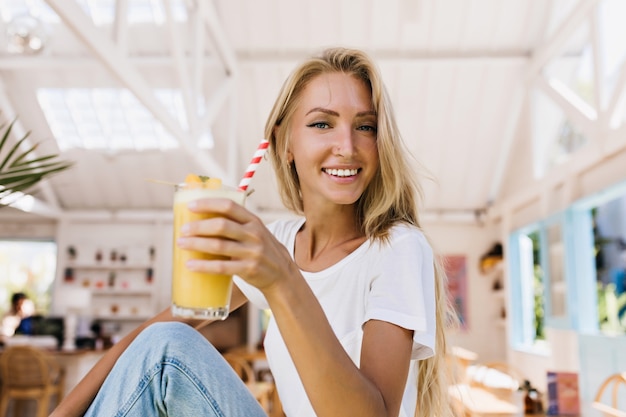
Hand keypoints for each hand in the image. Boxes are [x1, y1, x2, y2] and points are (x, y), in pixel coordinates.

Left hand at [176, 197, 296, 292]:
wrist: (282, 274)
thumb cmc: (261, 250)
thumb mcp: (255, 232)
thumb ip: (237, 224)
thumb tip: (203, 218)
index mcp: (253, 221)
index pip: (229, 206)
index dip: (208, 204)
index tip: (191, 206)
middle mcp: (253, 234)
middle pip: (221, 226)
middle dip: (198, 226)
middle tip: (183, 229)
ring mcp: (252, 252)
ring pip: (218, 246)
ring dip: (196, 244)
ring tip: (181, 243)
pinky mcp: (248, 269)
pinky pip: (221, 267)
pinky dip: (203, 266)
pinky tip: (190, 264)